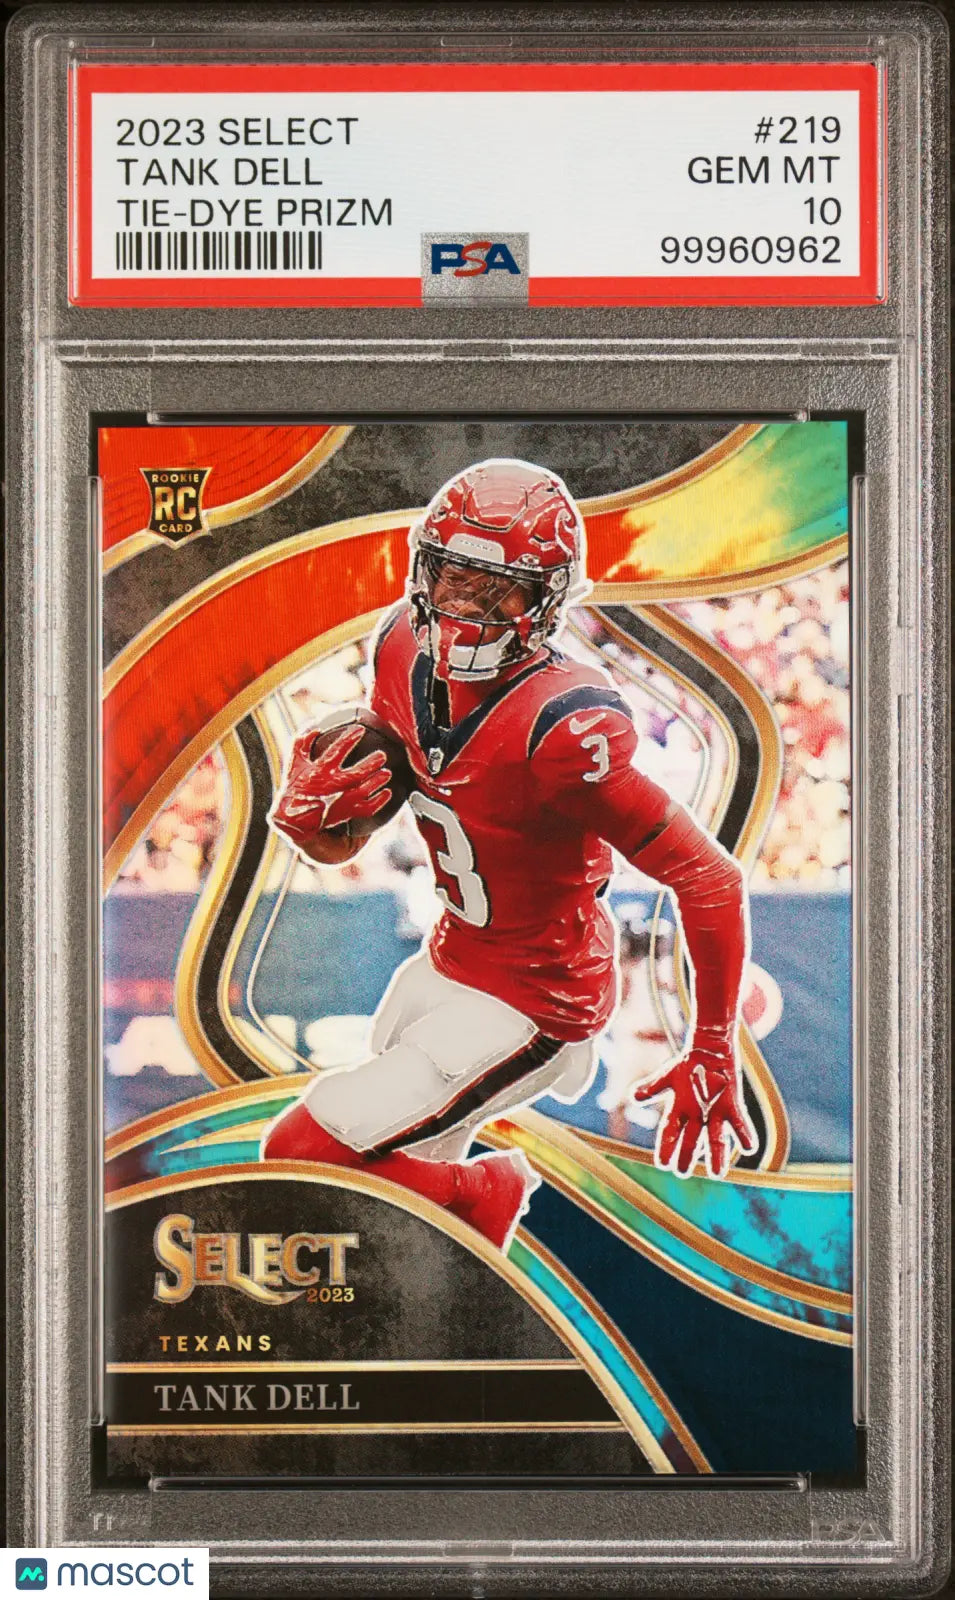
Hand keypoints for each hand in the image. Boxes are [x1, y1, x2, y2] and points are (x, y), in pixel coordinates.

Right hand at [270, 724, 391, 845]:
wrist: (294, 818)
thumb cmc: (295, 787)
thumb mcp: (295, 763)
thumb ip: (302, 743)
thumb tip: (315, 728)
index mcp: (319, 771)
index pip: (336, 752)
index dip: (348, 740)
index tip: (359, 730)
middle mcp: (332, 786)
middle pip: (356, 774)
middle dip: (370, 764)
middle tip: (382, 755)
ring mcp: (340, 801)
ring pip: (363, 791)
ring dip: (377, 781)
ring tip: (387, 773)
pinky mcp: (346, 813)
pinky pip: (367, 809)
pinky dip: (379, 801)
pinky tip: (388, 792)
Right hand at [632, 1036, 757, 1178]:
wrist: (710, 1051)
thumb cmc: (688, 1064)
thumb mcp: (667, 1076)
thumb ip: (652, 1088)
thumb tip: (633, 1097)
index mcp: (679, 1109)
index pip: (670, 1132)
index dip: (666, 1148)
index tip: (662, 1164)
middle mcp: (697, 1116)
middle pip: (691, 1140)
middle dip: (686, 1156)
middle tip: (681, 1172)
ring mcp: (715, 1113)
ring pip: (716, 1139)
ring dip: (717, 1156)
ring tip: (717, 1174)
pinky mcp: (733, 1107)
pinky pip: (739, 1123)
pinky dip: (744, 1135)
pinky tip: (749, 1148)